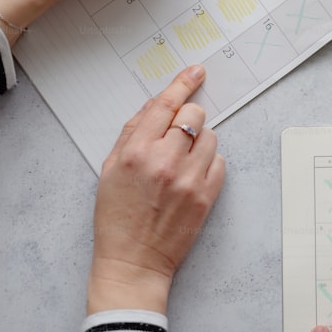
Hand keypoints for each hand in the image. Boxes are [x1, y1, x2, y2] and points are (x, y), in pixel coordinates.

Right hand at [86, 65, 224, 314]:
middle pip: (195, 115)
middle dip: (189, 118)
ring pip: (212, 137)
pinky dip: (209, 164)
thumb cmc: (117, 215)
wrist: (133, 261)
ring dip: (200, 143)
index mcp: (136, 152)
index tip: (197, 71)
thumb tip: (156, 103)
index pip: (166, 104)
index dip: (183, 83)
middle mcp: (164, 161)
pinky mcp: (207, 196)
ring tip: (181, 164)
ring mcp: (189, 179)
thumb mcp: (110, 168)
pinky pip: (220, 162)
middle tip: (178, 136)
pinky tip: (190, 179)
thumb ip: (132, 132)